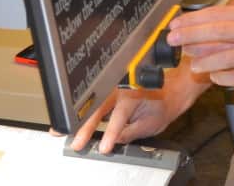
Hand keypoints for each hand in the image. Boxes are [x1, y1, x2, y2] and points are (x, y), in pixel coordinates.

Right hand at [69, 59, 205, 153]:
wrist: (172, 86)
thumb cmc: (164, 103)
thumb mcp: (152, 123)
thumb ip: (132, 132)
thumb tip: (116, 142)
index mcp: (133, 95)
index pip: (119, 117)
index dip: (111, 133)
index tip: (103, 147)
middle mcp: (121, 88)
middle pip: (99, 108)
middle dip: (84, 126)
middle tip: (75, 142)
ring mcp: (113, 87)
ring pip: (92, 103)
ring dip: (77, 118)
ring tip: (61, 131)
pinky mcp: (108, 89)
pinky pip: (93, 101)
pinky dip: (81, 112)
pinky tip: (70, 122)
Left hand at [167, 4, 233, 88]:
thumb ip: (231, 29)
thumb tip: (195, 36)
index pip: (220, 13)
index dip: (194, 19)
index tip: (175, 25)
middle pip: (222, 31)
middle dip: (192, 35)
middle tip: (172, 40)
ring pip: (229, 56)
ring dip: (205, 61)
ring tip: (192, 64)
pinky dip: (223, 76)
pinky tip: (215, 76)